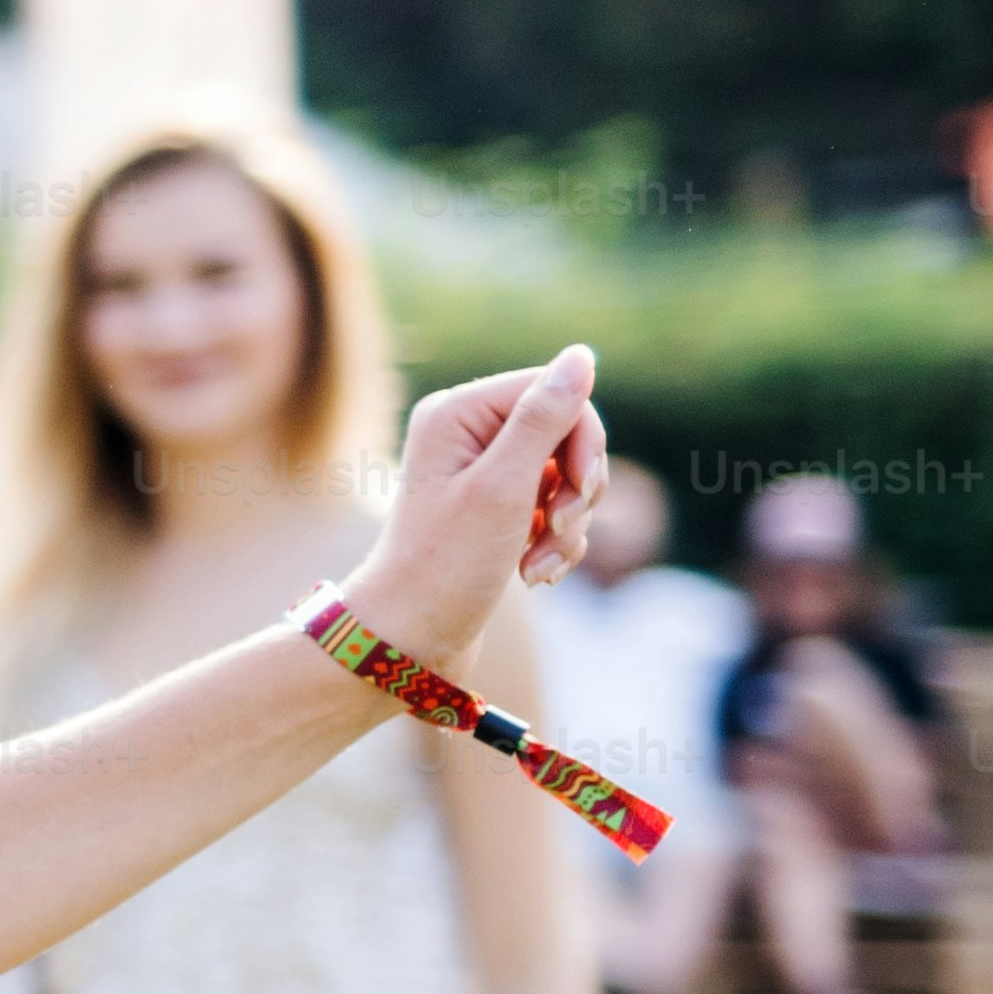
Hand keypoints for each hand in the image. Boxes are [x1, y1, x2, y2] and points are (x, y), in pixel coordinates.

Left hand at [339, 346, 607, 674]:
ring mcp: (479, 471)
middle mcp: (464, 432)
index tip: (580, 491)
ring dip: (568, 526)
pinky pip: (554, 509)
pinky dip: (555, 543)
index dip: (583, 440)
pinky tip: (534, 574)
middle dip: (577, 489)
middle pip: (567, 434)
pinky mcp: (495, 509)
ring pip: (567, 477)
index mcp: (457, 412)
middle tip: (557, 529)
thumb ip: (544, 419)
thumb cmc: (447, 564)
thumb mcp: (504, 487)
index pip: (554, 391)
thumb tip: (582, 354)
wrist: (409, 639)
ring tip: (538, 566)